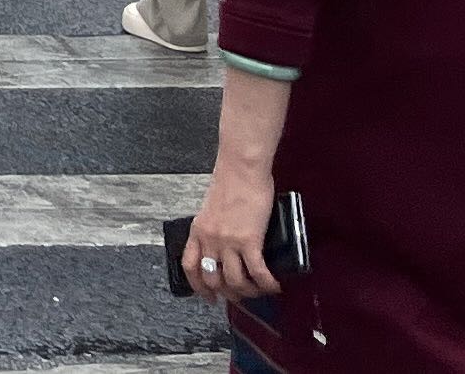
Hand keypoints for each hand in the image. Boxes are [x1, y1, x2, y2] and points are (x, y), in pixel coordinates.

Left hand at [181, 165, 281, 303]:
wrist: (242, 168)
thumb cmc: (231, 182)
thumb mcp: (212, 209)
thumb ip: (214, 229)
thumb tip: (226, 246)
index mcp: (198, 231)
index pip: (190, 267)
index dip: (198, 287)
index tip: (209, 298)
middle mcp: (209, 239)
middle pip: (213, 280)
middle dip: (229, 294)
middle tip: (242, 296)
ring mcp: (228, 241)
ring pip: (235, 281)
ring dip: (249, 292)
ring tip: (261, 290)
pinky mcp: (249, 240)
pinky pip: (257, 272)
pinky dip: (267, 284)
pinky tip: (274, 285)